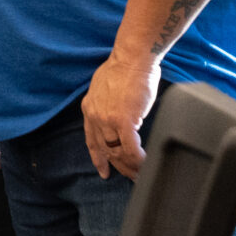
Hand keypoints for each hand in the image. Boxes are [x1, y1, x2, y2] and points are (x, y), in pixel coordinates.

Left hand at [83, 51, 161, 178]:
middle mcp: (94, 116)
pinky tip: (145, 163)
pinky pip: (130, 148)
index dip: (98, 158)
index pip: (91, 140)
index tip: (103, 171)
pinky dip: (138, 159)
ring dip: (130, 166)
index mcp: (89, 108)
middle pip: (105, 149)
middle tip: (131, 177)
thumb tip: (119, 113)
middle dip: (118, 167)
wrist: (133, 58)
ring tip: (140, 174)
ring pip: (117, 152)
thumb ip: (108, 104)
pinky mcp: (123, 121)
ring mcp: (107, 119)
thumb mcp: (106, 88)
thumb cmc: (126, 69)